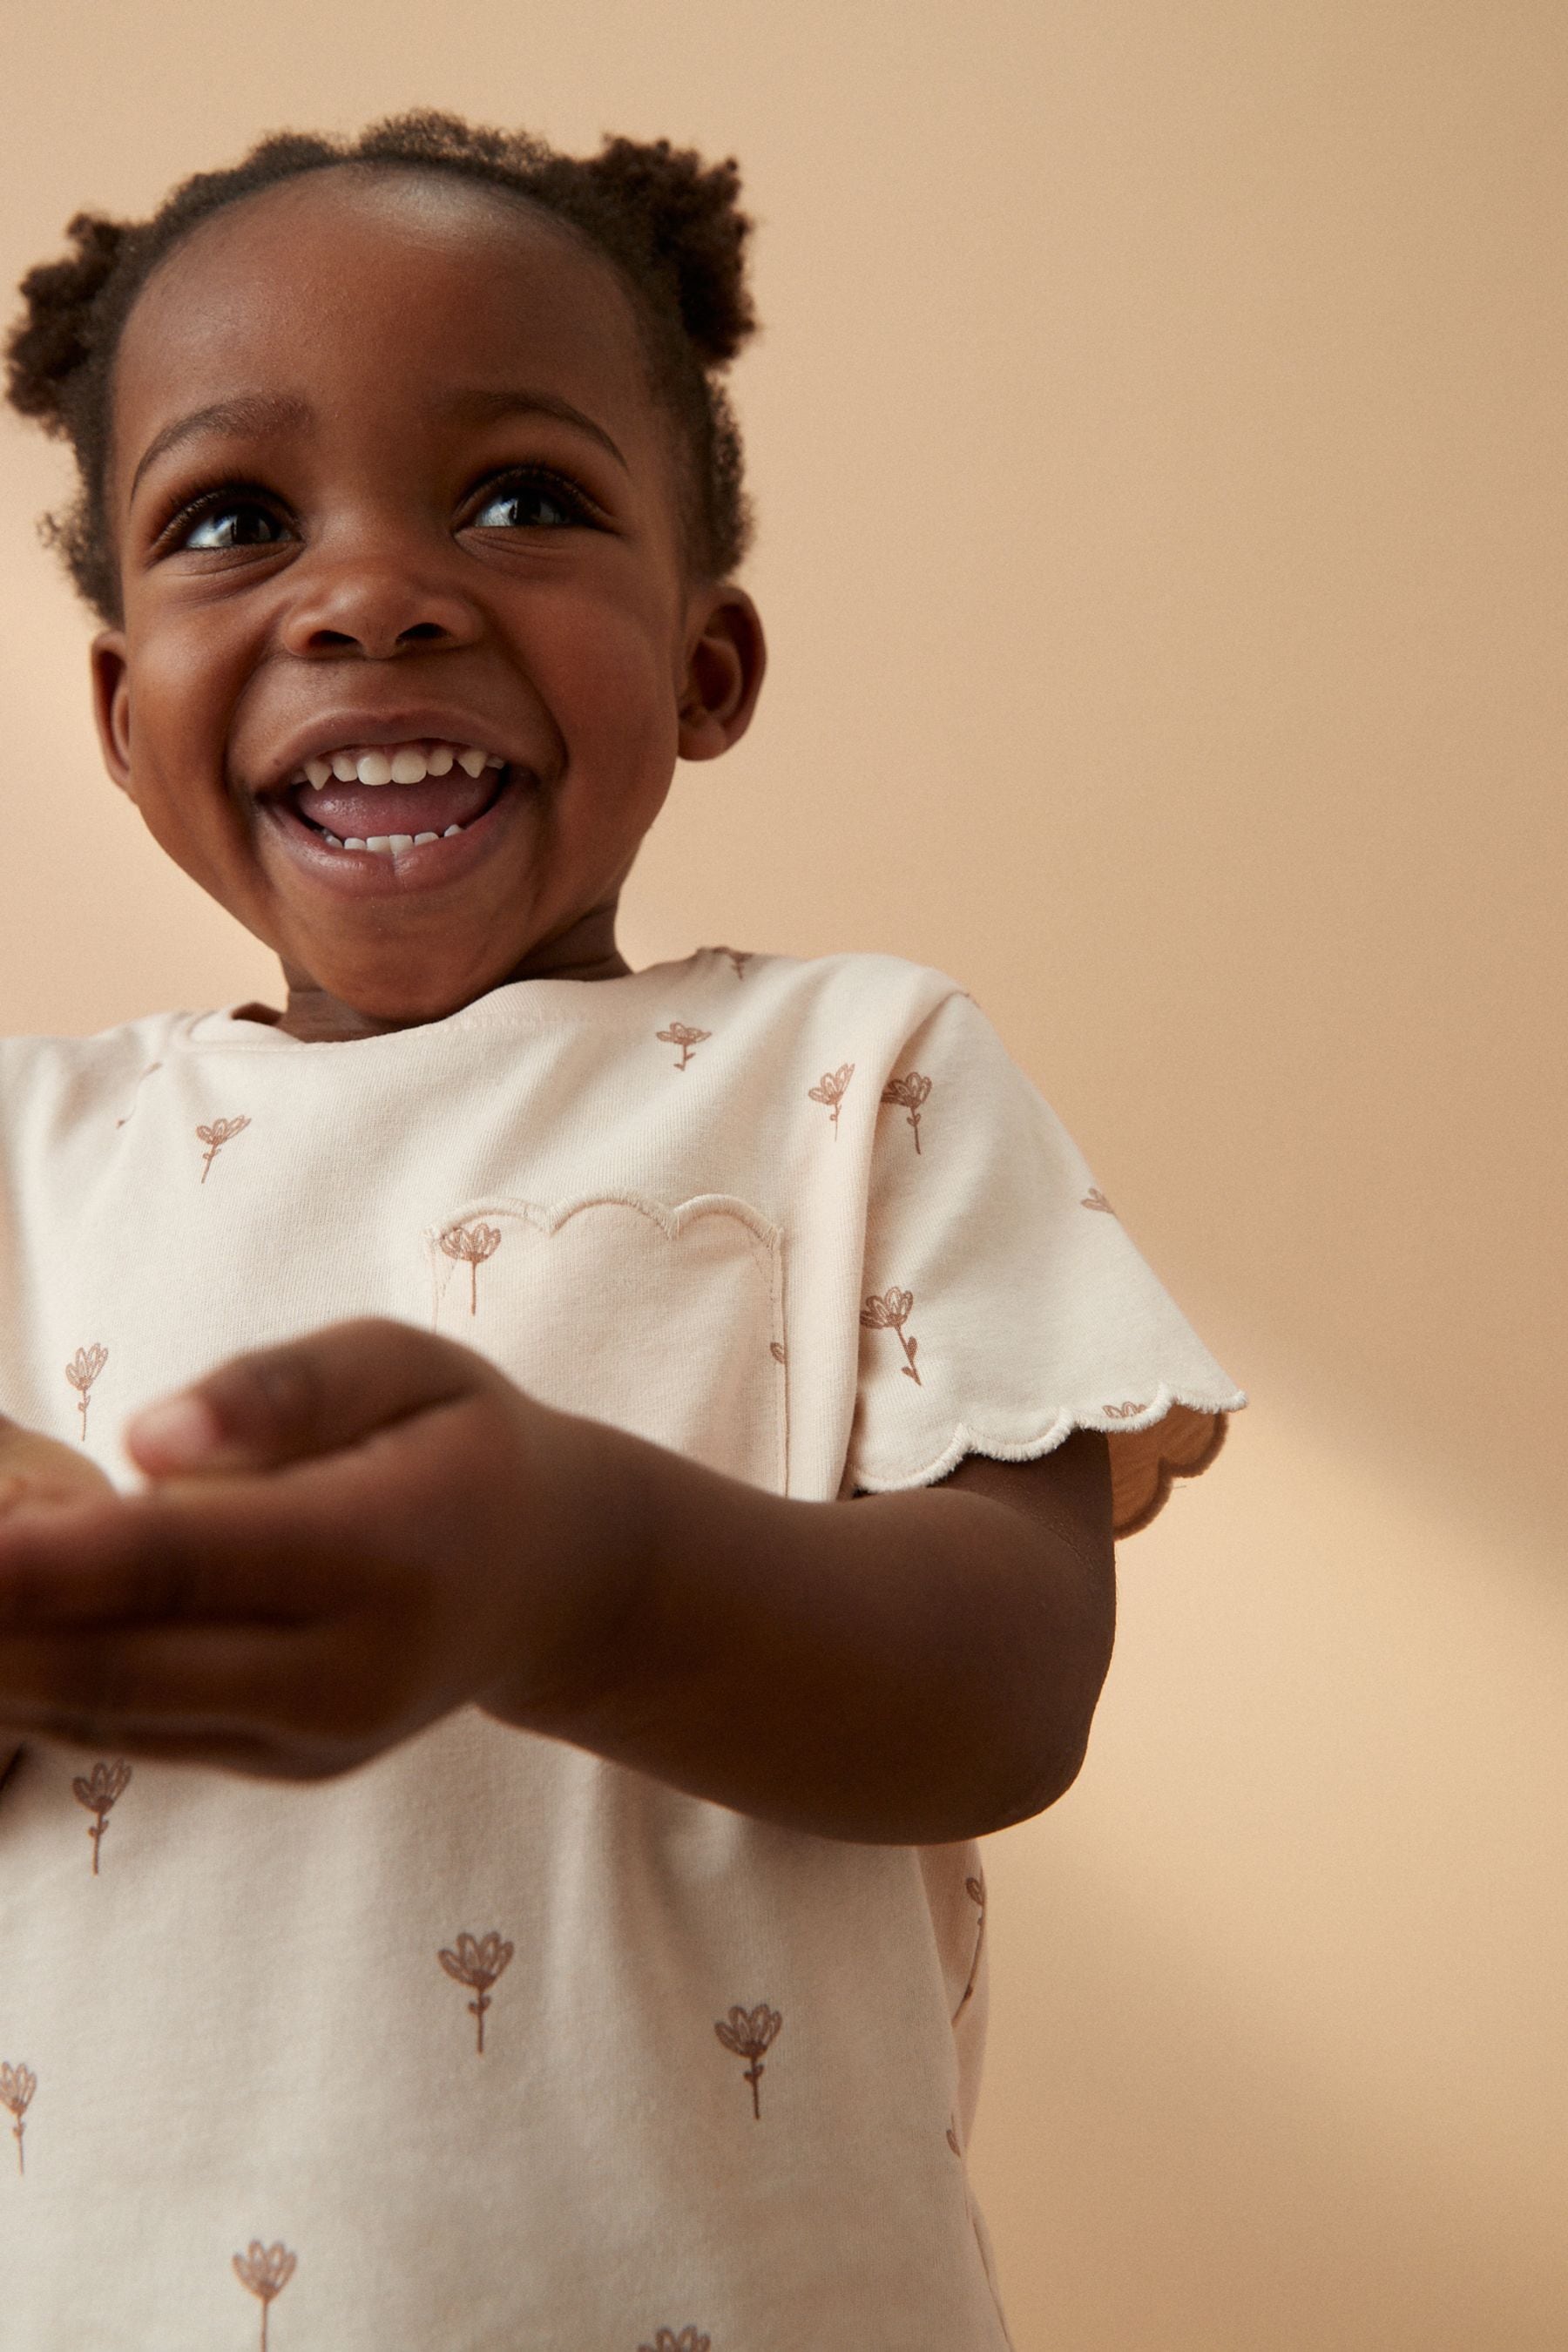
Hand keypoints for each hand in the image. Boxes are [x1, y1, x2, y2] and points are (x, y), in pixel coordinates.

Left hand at [0, 1321, 636, 1778]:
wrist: (554, 1580)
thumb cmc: (461, 1442)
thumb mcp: (405, 1364)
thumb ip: (283, 1388)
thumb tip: (144, 1443)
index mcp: (389, 1553)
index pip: (190, 1561)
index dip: (54, 1560)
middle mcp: (350, 1671)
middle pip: (126, 1664)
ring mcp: (312, 1738)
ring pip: (110, 1715)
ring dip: (2, 1662)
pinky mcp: (280, 1767)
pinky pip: (132, 1734)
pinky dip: (41, 1686)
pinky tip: (0, 1628)